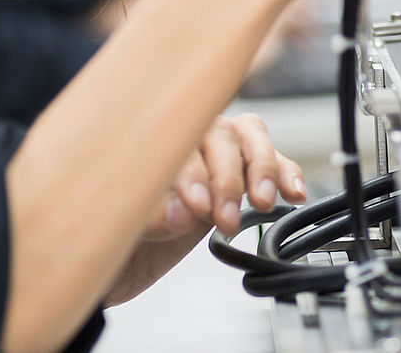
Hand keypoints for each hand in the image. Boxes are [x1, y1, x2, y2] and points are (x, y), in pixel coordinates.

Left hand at [105, 113, 305, 304]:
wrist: (117, 266)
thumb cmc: (108, 241)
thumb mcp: (114, 237)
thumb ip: (144, 220)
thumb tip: (179, 213)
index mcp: (140, 148)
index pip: (174, 143)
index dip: (191, 172)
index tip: (195, 208)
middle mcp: (178, 142)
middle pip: (215, 134)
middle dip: (226, 177)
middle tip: (225, 218)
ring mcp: (208, 156)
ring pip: (246, 135)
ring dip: (260, 168)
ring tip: (262, 202)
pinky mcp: (234, 176)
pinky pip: (269, 159)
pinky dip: (284, 172)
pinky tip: (292, 193)